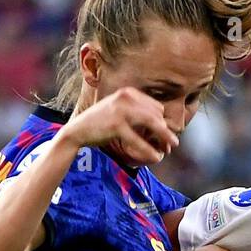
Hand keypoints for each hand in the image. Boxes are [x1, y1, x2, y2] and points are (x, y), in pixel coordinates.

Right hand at [63, 87, 177, 166]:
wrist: (78, 130)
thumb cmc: (100, 123)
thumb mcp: (119, 110)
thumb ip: (136, 111)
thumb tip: (160, 122)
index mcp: (129, 92)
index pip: (156, 107)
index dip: (163, 122)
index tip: (166, 136)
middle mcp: (126, 97)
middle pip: (157, 115)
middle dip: (165, 132)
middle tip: (172, 145)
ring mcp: (121, 110)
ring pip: (153, 124)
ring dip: (163, 138)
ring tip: (169, 150)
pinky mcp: (116, 125)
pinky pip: (139, 140)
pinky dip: (149, 150)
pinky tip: (156, 158)